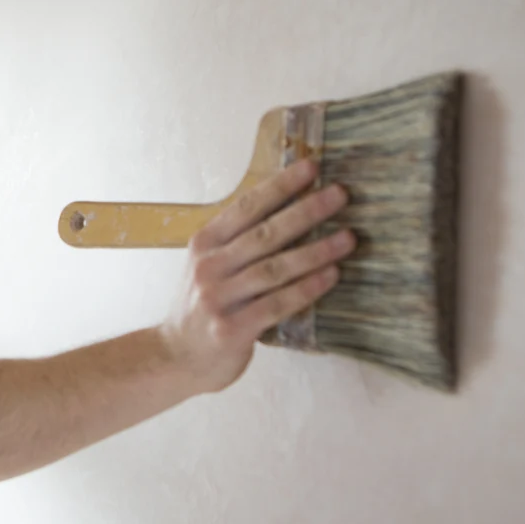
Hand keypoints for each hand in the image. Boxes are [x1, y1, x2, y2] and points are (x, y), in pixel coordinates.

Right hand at [157, 160, 355, 393]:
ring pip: (275, 268)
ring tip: (348, 238)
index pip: (247, 207)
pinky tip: (331, 276)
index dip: (280, 186)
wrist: (176, 356)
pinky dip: (307, 288)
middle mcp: (209, 266)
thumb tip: (292, 208)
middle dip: (306, 211)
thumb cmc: (203, 306)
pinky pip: (277, 304)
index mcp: (205, 243)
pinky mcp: (232, 329)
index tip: (312, 168)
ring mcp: (219, 298)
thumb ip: (239, 242)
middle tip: (340, 194)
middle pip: (265, 233)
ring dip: (316, 251)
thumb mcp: (209, 265)